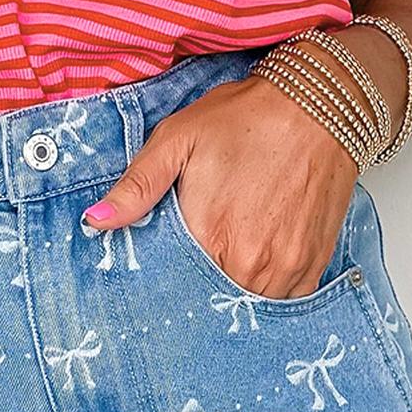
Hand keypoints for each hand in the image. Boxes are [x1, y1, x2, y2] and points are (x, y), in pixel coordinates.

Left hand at [81, 75, 357, 299]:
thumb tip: (94, 222)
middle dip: (199, 289)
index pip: (176, 286)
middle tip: (193, 262)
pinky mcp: (314, 266)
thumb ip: (137, 185)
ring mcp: (288, 270)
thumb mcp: (178, 139)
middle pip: (213, 301)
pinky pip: (284, 299)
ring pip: (250, 305)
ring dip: (233, 291)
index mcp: (211, 238)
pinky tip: (256, 260)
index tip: (161, 271)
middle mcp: (252, 266)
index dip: (167, 280)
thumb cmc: (244, 119)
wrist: (316, 106)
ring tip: (225, 259)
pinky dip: (267, 287)